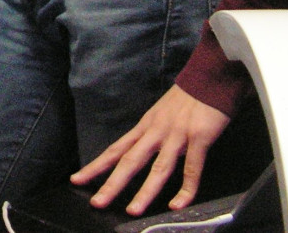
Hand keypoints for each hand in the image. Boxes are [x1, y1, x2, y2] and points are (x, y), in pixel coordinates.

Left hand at [71, 85, 230, 215]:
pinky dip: (186, 189)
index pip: (116, 149)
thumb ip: (150, 134)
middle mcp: (156, 131)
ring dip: (145, 191)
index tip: (78, 179)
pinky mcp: (199, 137)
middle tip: (97, 202)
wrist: (209, 77)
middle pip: (130, 160)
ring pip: (158, 168)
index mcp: (145, 127)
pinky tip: (178, 205)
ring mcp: (177, 135)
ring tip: (133, 211)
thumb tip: (138, 153)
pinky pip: (192, 167)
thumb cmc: (186, 98)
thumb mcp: (160, 114)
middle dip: (112, 183)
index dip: (96, 166)